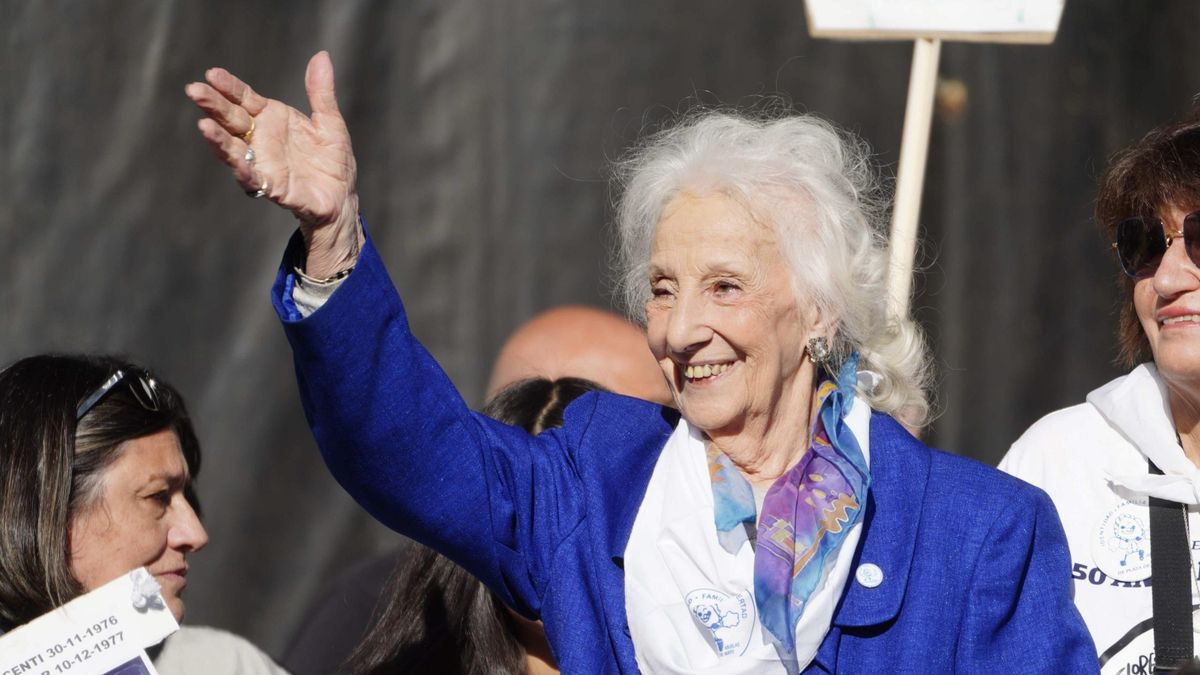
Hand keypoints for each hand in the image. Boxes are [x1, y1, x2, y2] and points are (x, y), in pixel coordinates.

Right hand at [186, 51, 362, 277]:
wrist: (342, 197)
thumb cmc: (332, 160)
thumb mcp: (329, 121)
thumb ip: (321, 92)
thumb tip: (321, 56)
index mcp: (272, 119)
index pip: (244, 99)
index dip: (229, 87)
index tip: (212, 74)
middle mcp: (260, 140)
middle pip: (231, 120)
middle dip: (213, 106)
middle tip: (195, 90)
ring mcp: (262, 163)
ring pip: (234, 150)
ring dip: (218, 139)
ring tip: (204, 126)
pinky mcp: (271, 187)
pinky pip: (252, 179)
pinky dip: (243, 171)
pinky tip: (236, 163)